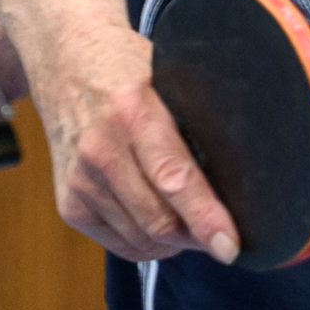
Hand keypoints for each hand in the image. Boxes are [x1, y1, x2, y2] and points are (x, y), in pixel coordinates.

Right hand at [24, 14, 239, 266]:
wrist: (66, 63)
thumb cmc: (127, 69)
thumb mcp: (167, 76)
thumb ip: (195, 118)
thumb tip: (244, 170)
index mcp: (132, 111)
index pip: (174, 177)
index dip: (205, 217)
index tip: (229, 245)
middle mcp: (100, 150)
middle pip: (159, 220)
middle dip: (197, 236)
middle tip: (221, 232)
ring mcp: (81, 181)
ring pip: (143, 239)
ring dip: (173, 242)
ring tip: (190, 222)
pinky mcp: (69, 204)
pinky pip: (120, 246)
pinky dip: (148, 244)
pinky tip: (159, 222)